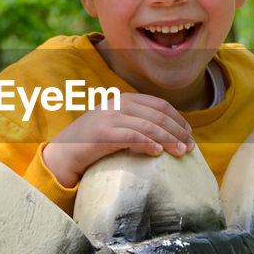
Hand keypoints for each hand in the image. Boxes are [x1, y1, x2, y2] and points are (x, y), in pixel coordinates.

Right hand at [42, 92, 195, 187]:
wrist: (62, 154)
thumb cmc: (93, 144)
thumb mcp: (117, 127)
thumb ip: (136, 124)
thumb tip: (168, 137)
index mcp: (124, 100)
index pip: (159, 105)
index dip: (178, 119)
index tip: (189, 133)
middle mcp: (118, 104)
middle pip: (158, 116)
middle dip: (178, 131)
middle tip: (191, 147)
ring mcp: (109, 117)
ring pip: (148, 126)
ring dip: (169, 139)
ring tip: (182, 152)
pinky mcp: (102, 133)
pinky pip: (130, 136)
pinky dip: (147, 143)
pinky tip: (158, 153)